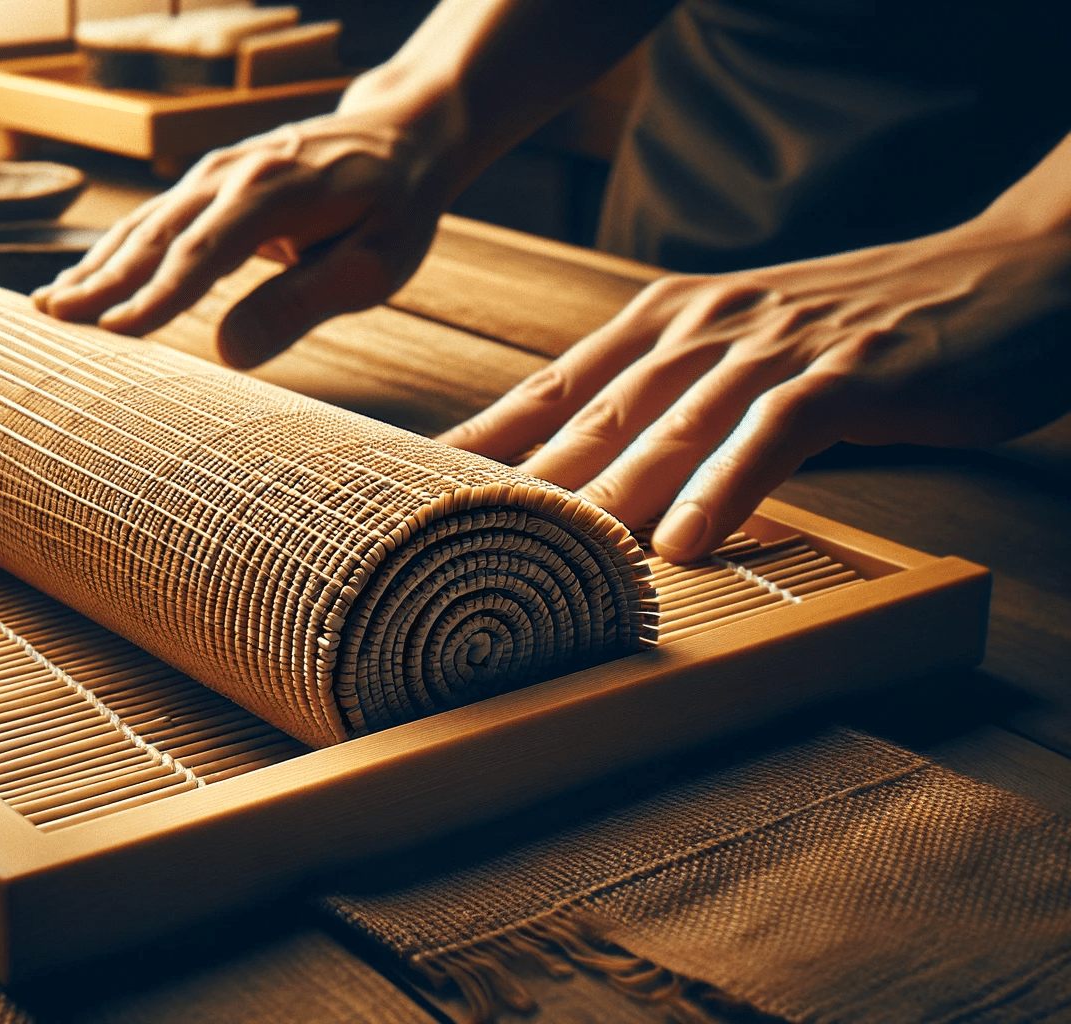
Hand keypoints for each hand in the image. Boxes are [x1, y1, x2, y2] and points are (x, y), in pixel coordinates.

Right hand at [32, 94, 461, 368]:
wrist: (401, 135)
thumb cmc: (394, 207)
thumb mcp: (377, 263)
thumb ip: (305, 303)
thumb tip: (228, 354)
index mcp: (276, 192)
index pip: (205, 252)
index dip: (159, 296)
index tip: (115, 335)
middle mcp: (233, 173)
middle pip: (156, 235)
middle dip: (102, 282)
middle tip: (53, 325)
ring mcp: (214, 173)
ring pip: (142, 226)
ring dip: (93, 267)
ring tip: (46, 310)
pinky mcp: (207, 182)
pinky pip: (150, 221)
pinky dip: (110, 253)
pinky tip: (79, 283)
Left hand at [438, 217, 1070, 561]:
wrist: (998, 277)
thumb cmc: (853, 333)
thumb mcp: (735, 361)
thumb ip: (659, 411)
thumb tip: (581, 484)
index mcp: (656, 329)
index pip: (542, 397)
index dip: (467, 453)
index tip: (394, 504)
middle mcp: (694, 331)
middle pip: (581, 422)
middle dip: (504, 491)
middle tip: (431, 552)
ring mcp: (767, 348)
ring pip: (660, 431)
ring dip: (594, 501)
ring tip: (534, 565)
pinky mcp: (844, 375)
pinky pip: (769, 436)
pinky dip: (724, 489)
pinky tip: (685, 544)